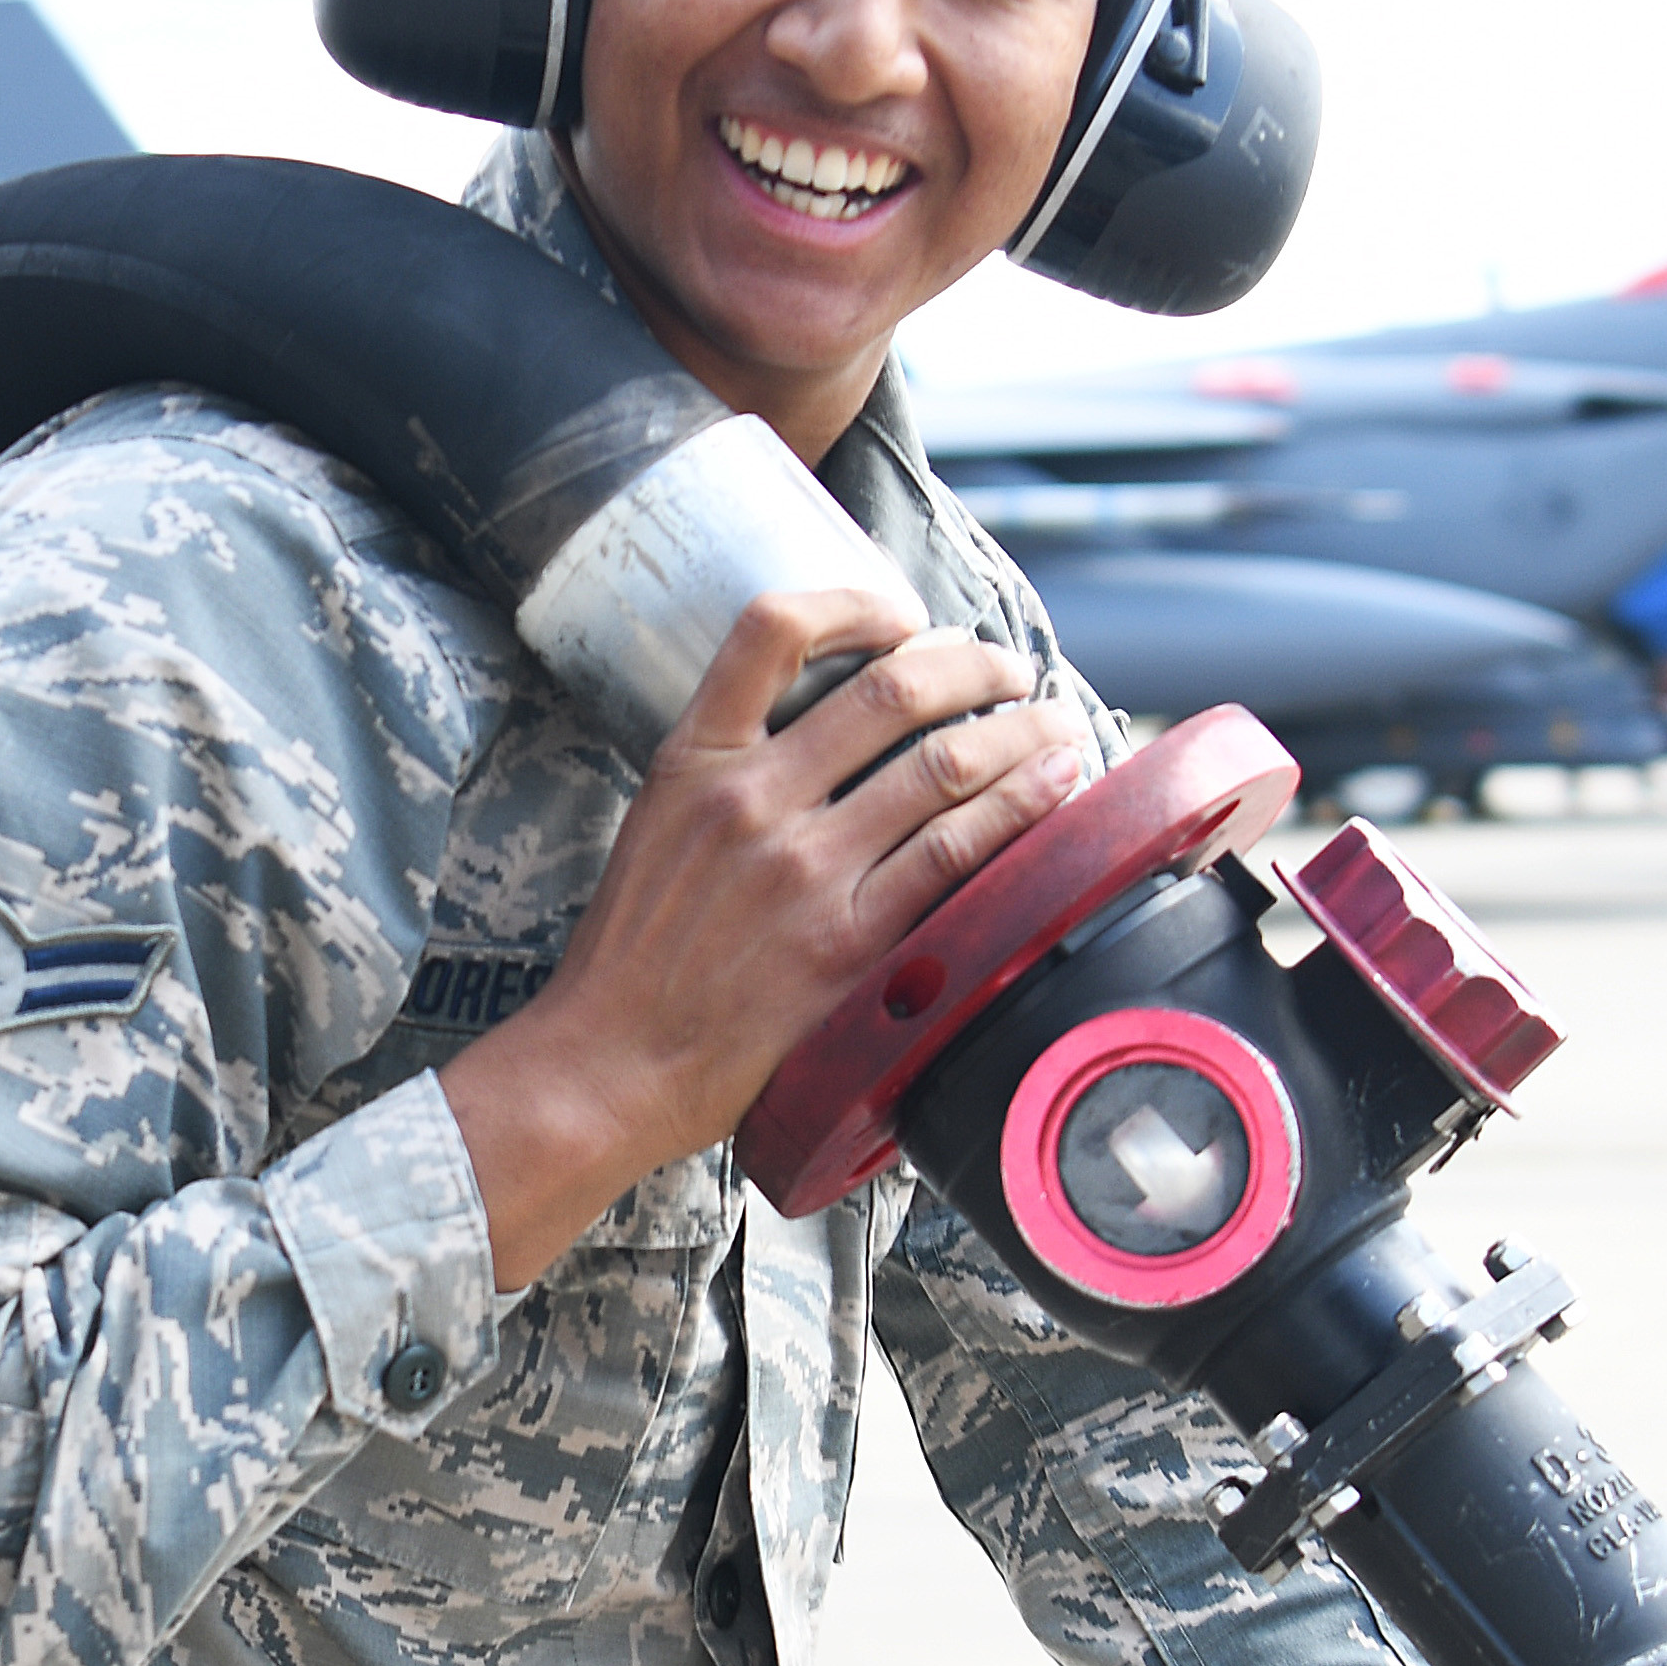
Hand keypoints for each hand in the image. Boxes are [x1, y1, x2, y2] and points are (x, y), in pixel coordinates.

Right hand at [437, 590, 1092, 1285]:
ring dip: (1021, 734)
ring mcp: (804, 872)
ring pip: (944, 767)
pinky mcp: (849, 943)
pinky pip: (956, 855)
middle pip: (892, 689)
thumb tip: (830, 728)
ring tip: (1056, 726)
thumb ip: (727, 773)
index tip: (905, 616)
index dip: (855, 601)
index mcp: (692, 761)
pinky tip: (1052, 792)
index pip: (773, 629)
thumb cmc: (633, 957)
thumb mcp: (654, 828)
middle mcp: (750, 801)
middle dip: (975, 666)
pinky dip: (1020, 810)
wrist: (609, 1064)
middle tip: (1010, 671)